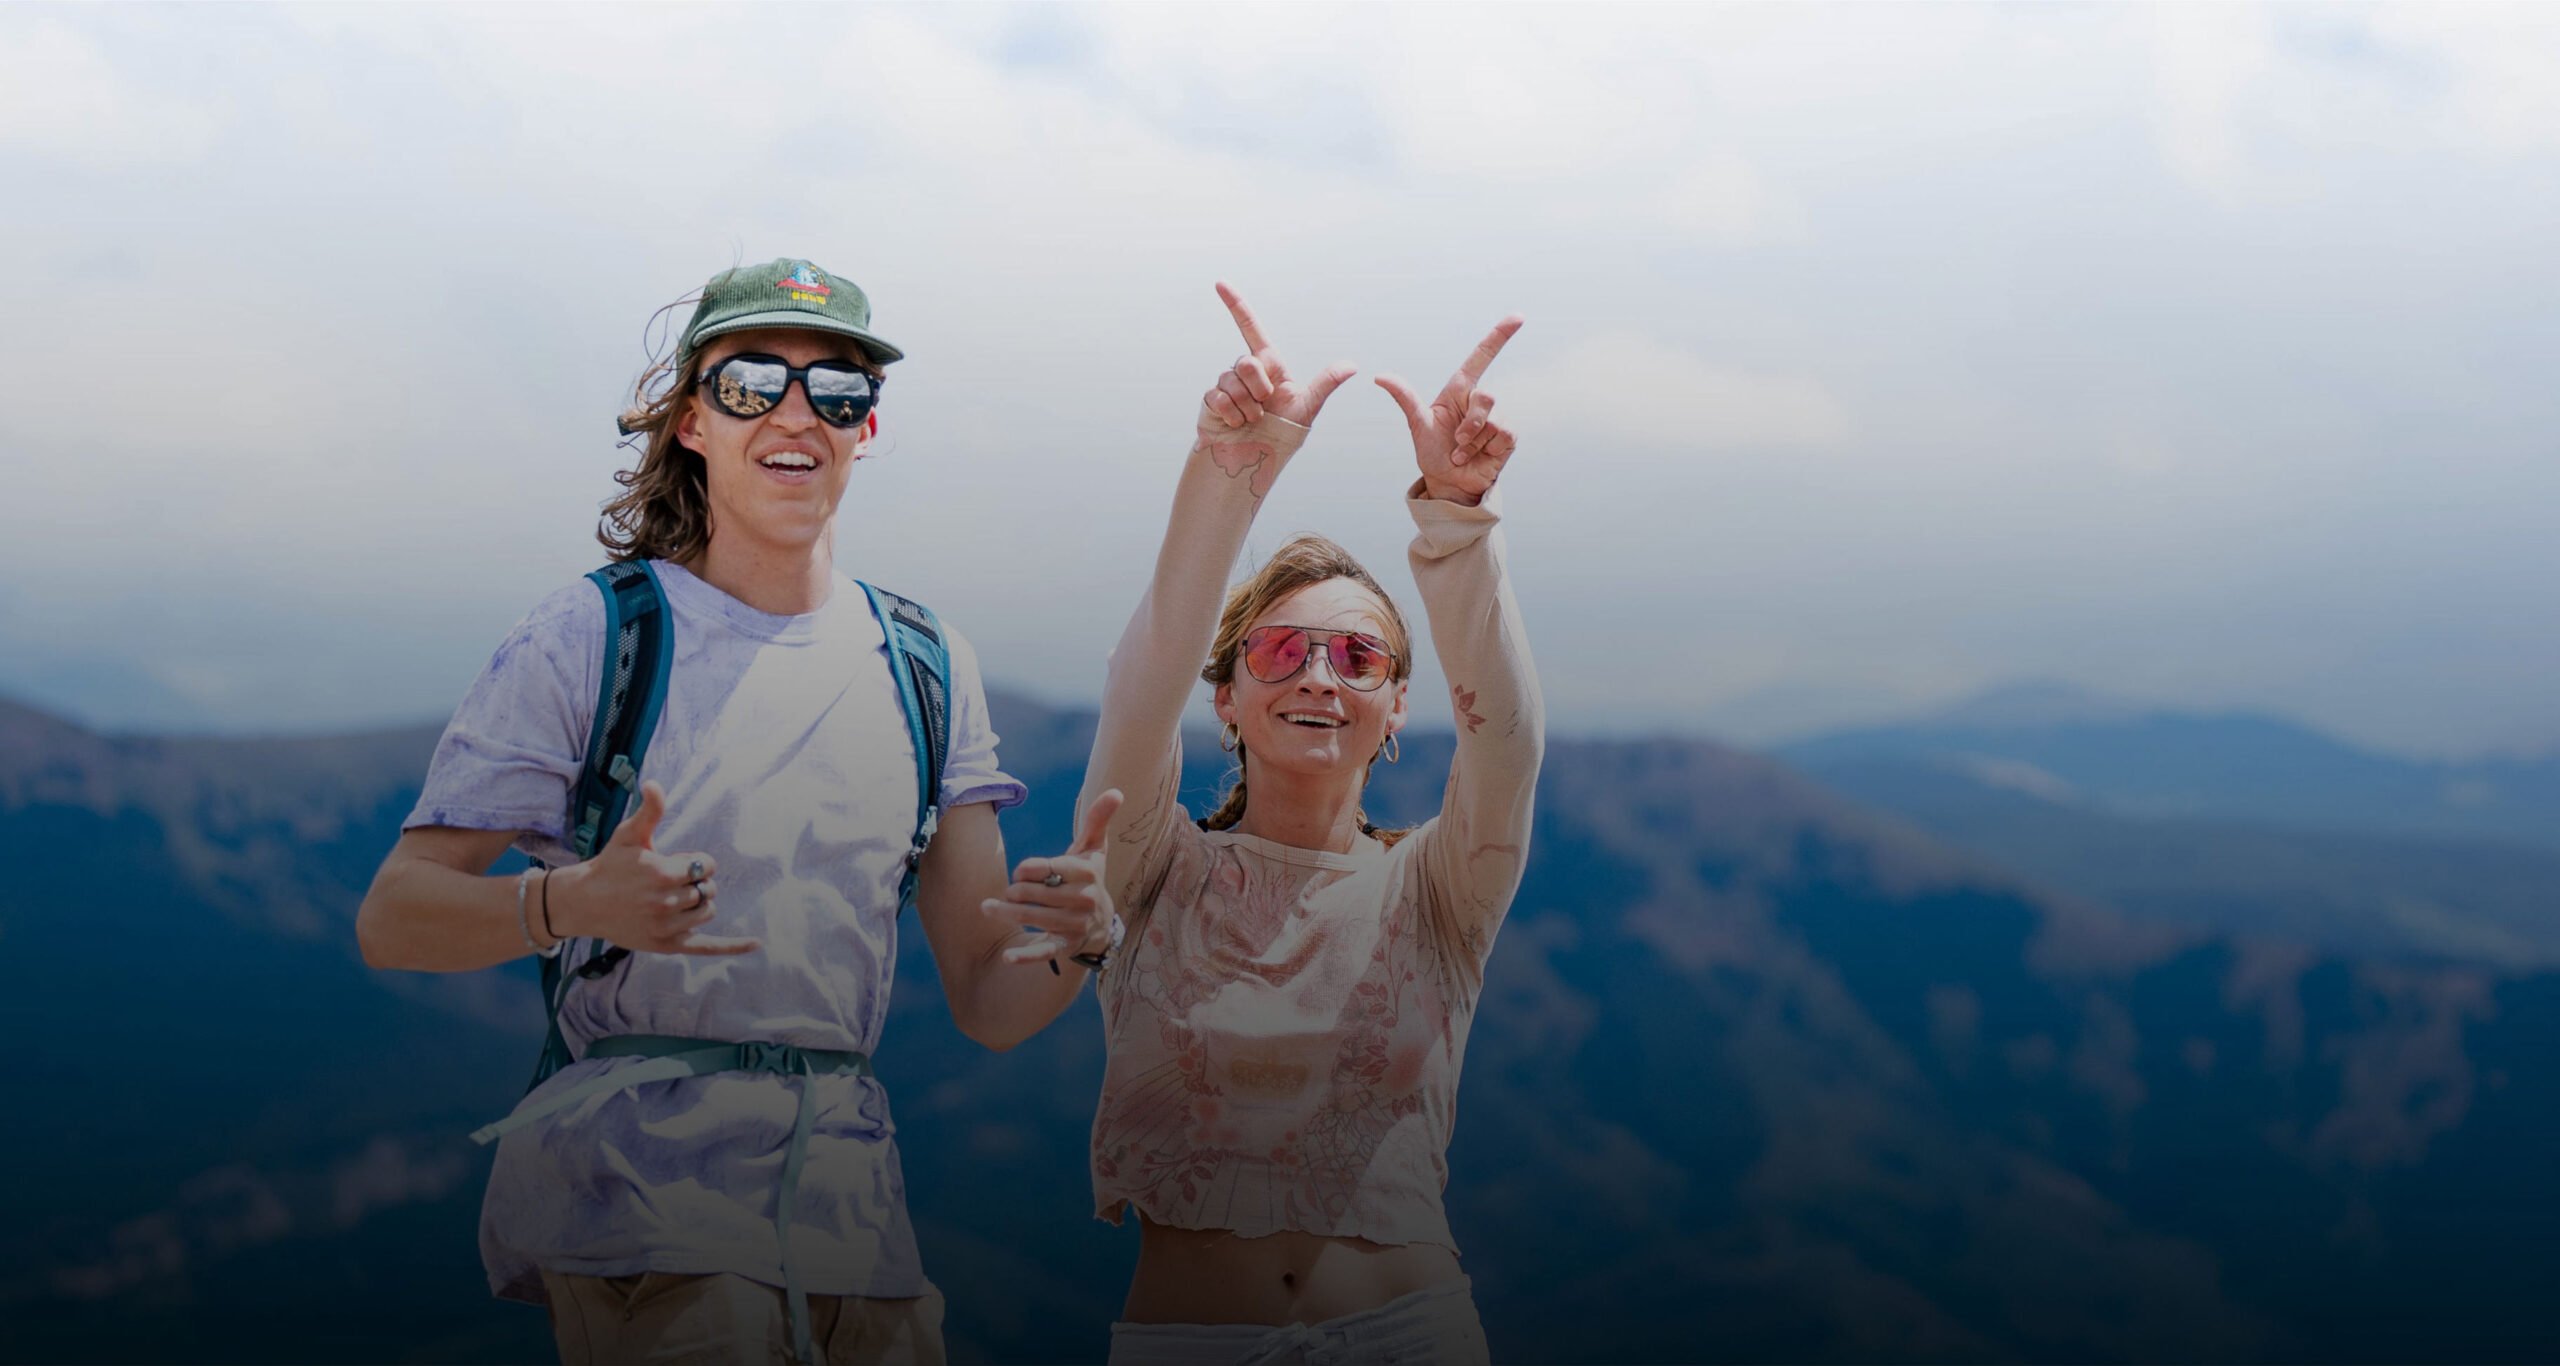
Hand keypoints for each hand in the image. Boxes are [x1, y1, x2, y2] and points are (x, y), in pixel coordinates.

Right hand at [552, 780, 757, 956]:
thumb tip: (654, 784)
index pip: (706, 866)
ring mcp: (667, 927)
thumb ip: (649, 811)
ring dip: (698, 903)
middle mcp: (667, 902)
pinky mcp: (666, 945)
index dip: (695, 862)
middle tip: (669, 882)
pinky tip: (756, 944)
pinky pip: (706, 946)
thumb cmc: (610, 864)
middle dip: (696, 882)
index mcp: (663, 874)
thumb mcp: (629, 834)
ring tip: (674, 898)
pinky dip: (732, 947)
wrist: (584, 902)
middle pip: (707, 889)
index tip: (675, 863)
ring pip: (706, 912)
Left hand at [982, 789, 1123, 967]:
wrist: (1102, 922)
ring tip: (988, 907)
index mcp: (1086, 873)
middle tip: (1009, 892)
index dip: (1026, 869)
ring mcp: (1076, 924)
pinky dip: (1026, 955)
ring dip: (1006, 913)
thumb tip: (1116, 791)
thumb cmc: (1089, 877)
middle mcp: (1084, 899)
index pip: (1046, 868)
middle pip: (1034, 893)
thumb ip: (1097, 820)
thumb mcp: (1093, 849)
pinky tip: (1007, 956)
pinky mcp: (1067, 945)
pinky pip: (1046, 951)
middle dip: (1015, 891)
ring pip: (1033, 917)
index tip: (1021, 871)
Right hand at [1194, 282, 1355, 496]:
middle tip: (1264, 406)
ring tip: (1252, 420)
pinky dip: (1230, 413)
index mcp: (1268, 365)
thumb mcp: (1307, 409)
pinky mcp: (1211, 401)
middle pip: (1246, 361)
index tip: (1220, 283)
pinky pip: (1218, 397)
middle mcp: (1245, 371)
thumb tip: (1352, 366)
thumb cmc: (1283, 435)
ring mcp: (1226, 385)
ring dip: (1246, 406)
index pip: (1250, 328)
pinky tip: (1236, 424)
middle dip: (1258, 386)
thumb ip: (1325, 384)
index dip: (1235, 305)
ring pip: (1231, 381)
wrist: (1255, 460)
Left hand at [1376, 316, 1524, 504]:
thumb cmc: (1433, 451)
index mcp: (1459, 389)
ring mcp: (1495, 419)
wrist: (1448, 482)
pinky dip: (1485, 449)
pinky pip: (1503, 434)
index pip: (1482, 356)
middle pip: (1486, 395)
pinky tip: (1477, 456)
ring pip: (1493, 419)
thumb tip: (1380, 376)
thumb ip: (1404, 398)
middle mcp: (1479, 400)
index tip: (1518, 317)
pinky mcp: (1507, 437)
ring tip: (1462, 452)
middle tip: (1456, 441)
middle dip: (1469, 424)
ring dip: (1473, 441)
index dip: (1500, 336)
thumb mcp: (1417, 424)